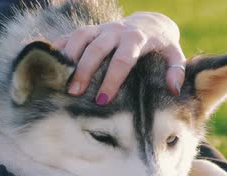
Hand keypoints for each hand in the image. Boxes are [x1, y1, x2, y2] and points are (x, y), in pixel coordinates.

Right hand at [53, 12, 185, 104]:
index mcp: (137, 39)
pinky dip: (60, 47)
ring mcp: (101, 28)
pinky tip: (50, 63)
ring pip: (81, 37)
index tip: (103, 99)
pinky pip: (71, 34)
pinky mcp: (91, 30)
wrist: (150, 23)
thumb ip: (176, 71)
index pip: (123, 59)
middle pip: (97, 48)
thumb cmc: (161, 47)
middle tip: (75, 92)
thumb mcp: (174, 56)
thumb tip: (174, 89)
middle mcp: (117, 30)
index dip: (112, 79)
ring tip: (61, 80)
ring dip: (69, 58)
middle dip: (85, 70)